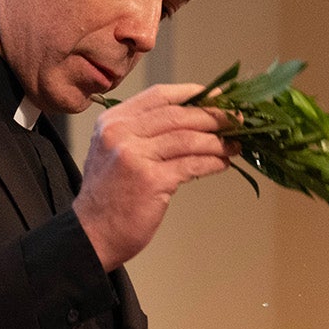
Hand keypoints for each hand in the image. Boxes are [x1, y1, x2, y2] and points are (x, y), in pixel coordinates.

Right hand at [73, 83, 233, 270]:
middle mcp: (121, 133)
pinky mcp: (151, 180)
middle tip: (236, 120)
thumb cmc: (109, 197)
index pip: (160, 95)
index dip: (194, 93)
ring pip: (189, 139)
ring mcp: (135, 156)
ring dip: (218, 141)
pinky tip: (223, 163)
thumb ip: (143, 132)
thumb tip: (193, 119)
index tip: (218, 97)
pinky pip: (192, 164)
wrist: (92, 234)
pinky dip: (212, 162)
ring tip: (234, 145)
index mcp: (113, 122)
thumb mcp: (115, 152)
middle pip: (178, 115)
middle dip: (213, 116)